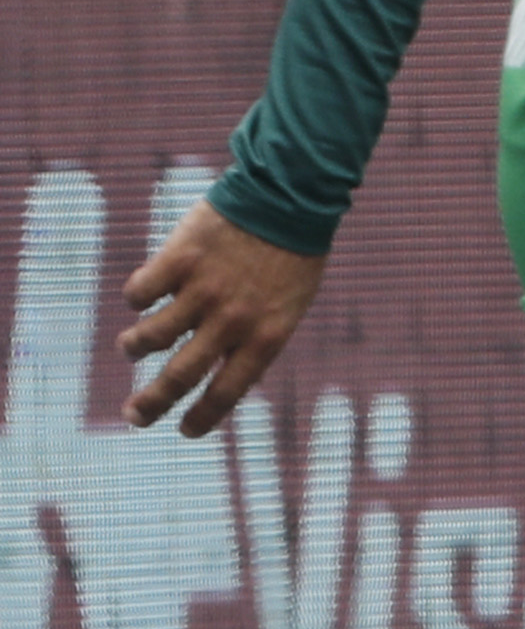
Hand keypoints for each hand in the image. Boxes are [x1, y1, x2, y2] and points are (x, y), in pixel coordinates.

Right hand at [119, 202, 323, 433]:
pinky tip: (142, 296)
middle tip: (133, 415)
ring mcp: (204, 290)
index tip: (184, 430)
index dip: (203, 416)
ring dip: (135, 347)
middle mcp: (233, 320)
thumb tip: (213, 368)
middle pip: (181, 375)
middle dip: (152, 402)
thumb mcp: (286, 306)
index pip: (228, 390)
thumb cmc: (290, 257)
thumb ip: (252, 337)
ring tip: (131, 347)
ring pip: (151, 336)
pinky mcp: (179, 259)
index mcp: (266, 336)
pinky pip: (141, 292)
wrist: (287, 198)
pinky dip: (136, 298)